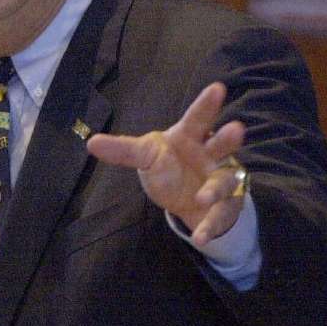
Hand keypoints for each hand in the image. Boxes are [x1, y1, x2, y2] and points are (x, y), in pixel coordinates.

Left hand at [87, 82, 246, 245]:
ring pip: (224, 181)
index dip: (207, 104)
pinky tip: (200, 238)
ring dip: (215, 189)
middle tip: (236, 129)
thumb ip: (123, 151)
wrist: (187, 199)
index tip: (217, 88)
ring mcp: (221, 179)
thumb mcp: (146, 156)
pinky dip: (209, 227)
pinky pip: (219, 216)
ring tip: (203, 197)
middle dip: (228, 137)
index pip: (197, 118)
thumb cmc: (168, 167)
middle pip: (223, 143)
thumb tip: (91, 142)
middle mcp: (211, 154)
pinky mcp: (225, 206)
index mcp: (190, 136)